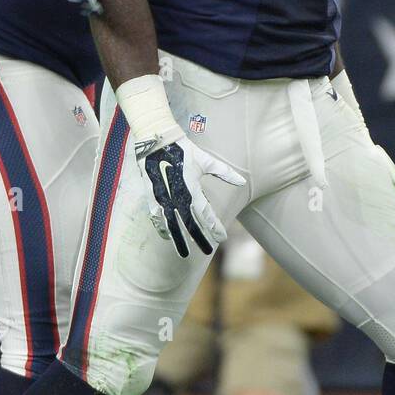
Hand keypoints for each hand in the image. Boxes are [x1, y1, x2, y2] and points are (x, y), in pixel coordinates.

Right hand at [137, 136, 244, 257]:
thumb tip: (242, 181)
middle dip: (199, 239)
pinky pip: (157, 218)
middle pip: (189, 225)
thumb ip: (225, 172)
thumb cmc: (184, 150)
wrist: (158, 140)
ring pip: (171, 225)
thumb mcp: (207, 161)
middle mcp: (177, 197)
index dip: (214, 227)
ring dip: (178, 240)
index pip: (206, 215)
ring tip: (184, 253)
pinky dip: (162, 228)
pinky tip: (167, 236)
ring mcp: (163, 198)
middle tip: (207, 251)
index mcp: (192, 189)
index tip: (222, 237)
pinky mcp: (151, 196)